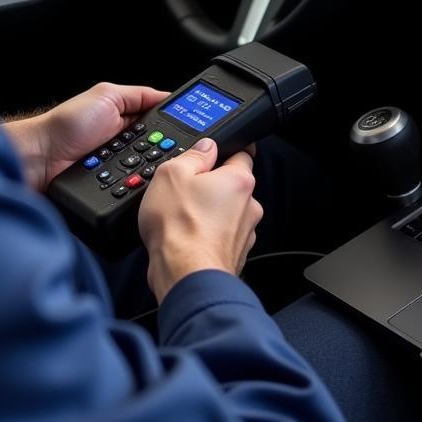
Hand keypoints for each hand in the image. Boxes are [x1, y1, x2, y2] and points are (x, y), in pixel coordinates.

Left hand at [3, 82, 169, 191]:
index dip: (174, 126)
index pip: (161, 123)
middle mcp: (126, 144)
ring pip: (149, 169)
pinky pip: (133, 187)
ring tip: (144, 161)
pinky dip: (135, 184)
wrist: (39, 158)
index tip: (190, 128)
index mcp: (127, 120)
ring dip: (148, 166)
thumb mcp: (105, 95)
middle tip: (166, 147)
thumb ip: (137, 94)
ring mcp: (120, 167)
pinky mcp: (113, 187)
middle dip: (163, 148)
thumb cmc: (65, 124)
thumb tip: (166, 95)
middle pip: (159, 148)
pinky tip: (132, 178)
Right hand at [138, 138, 261, 302]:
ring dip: (211, 213)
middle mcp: (249, 205)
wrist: (186, 275)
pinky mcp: (236, 254)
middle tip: (187, 190)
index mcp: (239, 180)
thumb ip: (193, 155)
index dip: (227, 150)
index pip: (242, 153)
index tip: (217, 152)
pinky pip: (222, 237)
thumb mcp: (172, 174)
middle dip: (214, 186)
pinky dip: (209, 236)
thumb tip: (206, 147)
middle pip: (233, 186)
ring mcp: (245, 232)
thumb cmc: (180, 227)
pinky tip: (187, 239)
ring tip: (183, 219)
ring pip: (228, 213)